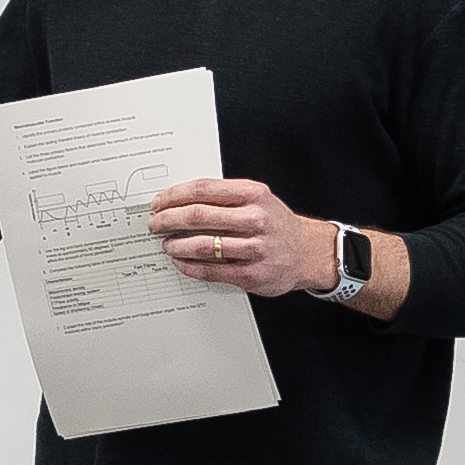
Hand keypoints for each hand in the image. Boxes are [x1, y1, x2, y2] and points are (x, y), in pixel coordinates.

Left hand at [147, 178, 331, 296]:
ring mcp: (254, 248)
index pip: (202, 189)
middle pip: (197, 216)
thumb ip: (224, 196)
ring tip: (166, 244)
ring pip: (201, 245)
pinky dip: (189, 266)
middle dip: (168, 220)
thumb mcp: (257, 198)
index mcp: (252, 194)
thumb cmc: (276, 223)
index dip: (174, 196)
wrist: (309, 252)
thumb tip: (180, 200)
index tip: (159, 202)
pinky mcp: (251, 274)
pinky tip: (181, 262)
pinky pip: (210, 270)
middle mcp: (254, 219)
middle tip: (155, 223)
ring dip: (175, 245)